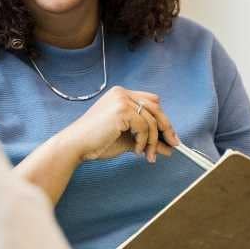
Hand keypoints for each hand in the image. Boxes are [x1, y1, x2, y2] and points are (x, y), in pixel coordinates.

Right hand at [58, 86, 180, 162]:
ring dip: (154, 141)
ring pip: (152, 120)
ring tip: (148, 155)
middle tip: (173, 145)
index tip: (169, 135)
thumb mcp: (128, 140)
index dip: (162, 118)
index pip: (151, 101)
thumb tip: (169, 148)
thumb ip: (148, 140)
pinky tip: (136, 151)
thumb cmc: (97, 142)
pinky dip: (144, 141)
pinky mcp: (122, 110)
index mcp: (121, 95)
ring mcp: (122, 100)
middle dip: (166, 127)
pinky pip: (145, 127)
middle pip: (156, 107)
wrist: (76, 146)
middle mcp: (122, 93)